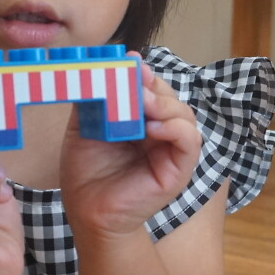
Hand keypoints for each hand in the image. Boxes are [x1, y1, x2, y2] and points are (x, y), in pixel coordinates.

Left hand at [61, 61, 201, 238]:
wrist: (88, 212)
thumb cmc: (86, 173)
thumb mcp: (84, 126)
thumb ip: (95, 97)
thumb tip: (105, 65)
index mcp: (140, 119)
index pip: (152, 88)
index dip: (144, 74)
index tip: (130, 61)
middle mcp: (159, 132)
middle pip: (169, 96)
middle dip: (154, 85)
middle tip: (136, 78)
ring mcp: (171, 150)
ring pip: (184, 113)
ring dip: (164, 103)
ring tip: (143, 102)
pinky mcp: (179, 169)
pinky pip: (190, 140)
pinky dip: (175, 127)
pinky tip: (153, 128)